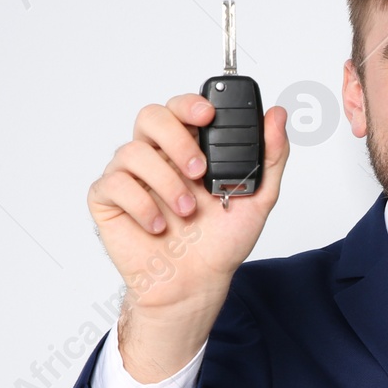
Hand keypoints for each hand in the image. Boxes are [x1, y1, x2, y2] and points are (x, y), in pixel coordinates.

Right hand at [88, 93, 288, 379]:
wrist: (195, 285)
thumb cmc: (220, 243)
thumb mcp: (258, 198)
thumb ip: (270, 155)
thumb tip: (277, 115)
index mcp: (190, 149)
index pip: (182, 108)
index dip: (190, 103)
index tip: (209, 116)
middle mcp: (158, 157)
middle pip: (150, 116)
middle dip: (175, 138)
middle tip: (199, 169)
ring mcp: (131, 177)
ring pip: (131, 151)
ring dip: (165, 181)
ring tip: (185, 211)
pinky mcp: (109, 200)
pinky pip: (113, 183)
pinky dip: (140, 203)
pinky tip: (158, 224)